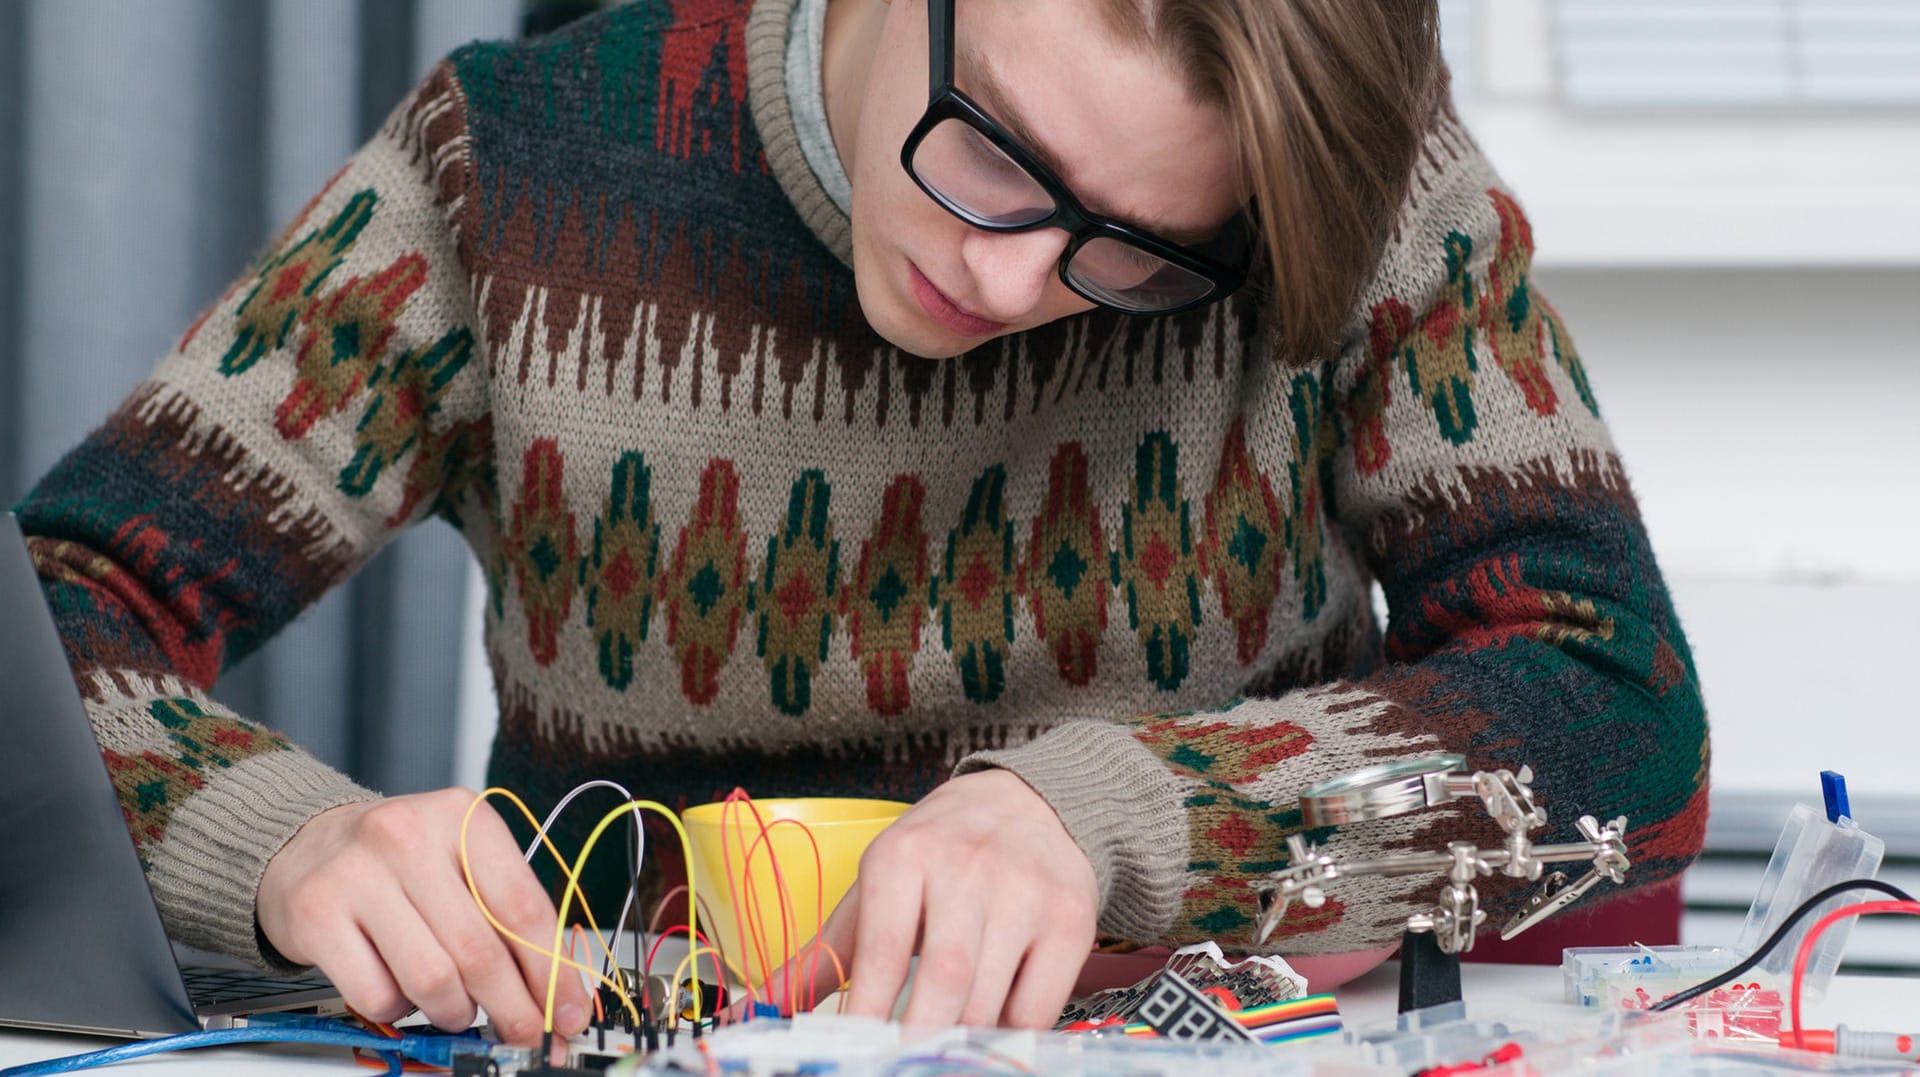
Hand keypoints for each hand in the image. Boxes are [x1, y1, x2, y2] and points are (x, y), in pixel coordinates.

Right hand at [257, 789, 592, 1050]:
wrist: (304, 845)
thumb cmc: (398, 862)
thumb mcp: (461, 861)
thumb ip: (507, 915)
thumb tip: (557, 992)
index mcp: (462, 817)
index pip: (522, 908)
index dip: (551, 973)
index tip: (566, 1012)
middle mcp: (409, 837)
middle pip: (480, 952)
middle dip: (512, 1009)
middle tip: (524, 1034)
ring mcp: (358, 875)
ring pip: (432, 980)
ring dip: (455, 1012)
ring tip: (457, 1007)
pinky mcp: (316, 916)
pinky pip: (378, 995)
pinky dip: (399, 1010)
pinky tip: (400, 990)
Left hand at [774, 769, 1098, 1027]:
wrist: (1033, 802)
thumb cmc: (938, 856)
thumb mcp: (876, 890)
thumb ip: (820, 958)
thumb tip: (748, 1014)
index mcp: (904, 856)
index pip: (882, 949)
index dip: (866, 1012)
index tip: (851, 1055)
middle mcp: (966, 867)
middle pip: (943, 978)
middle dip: (918, 1039)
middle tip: (900, 1068)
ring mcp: (1025, 892)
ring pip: (990, 998)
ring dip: (962, 1043)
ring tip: (938, 1058)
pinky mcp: (1070, 919)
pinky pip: (1039, 1004)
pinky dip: (1011, 1036)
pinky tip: (988, 1038)